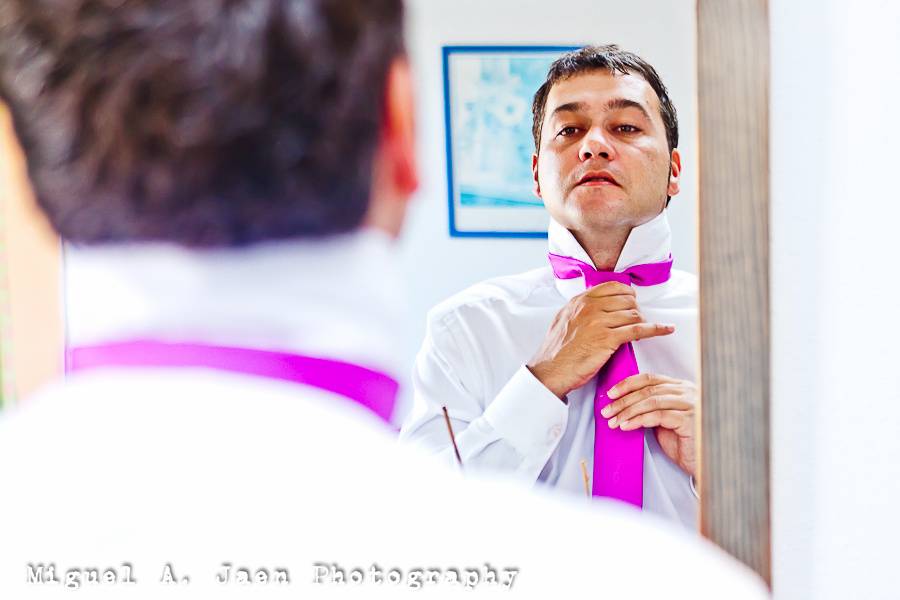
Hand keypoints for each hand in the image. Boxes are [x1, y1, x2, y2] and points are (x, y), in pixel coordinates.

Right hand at [527, 282, 674, 399]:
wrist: (550, 371)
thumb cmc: (556, 351)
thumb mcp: (563, 320)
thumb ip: (579, 309)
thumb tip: (596, 305)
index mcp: (579, 301)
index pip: (613, 286)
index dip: (627, 294)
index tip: (631, 302)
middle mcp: (589, 307)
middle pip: (627, 299)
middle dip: (636, 309)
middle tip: (635, 320)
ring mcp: (599, 322)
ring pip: (634, 314)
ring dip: (643, 321)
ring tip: (643, 330)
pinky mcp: (607, 339)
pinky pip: (638, 330)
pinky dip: (656, 329)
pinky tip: (665, 329)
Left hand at [601, 373, 696, 476]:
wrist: (701, 463)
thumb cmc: (683, 443)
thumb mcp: (663, 420)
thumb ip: (650, 407)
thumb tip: (622, 403)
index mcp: (680, 388)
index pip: (650, 378)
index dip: (627, 384)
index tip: (610, 393)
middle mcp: (687, 392)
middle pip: (647, 390)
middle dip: (623, 400)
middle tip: (607, 410)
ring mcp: (690, 404)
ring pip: (651, 402)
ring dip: (628, 412)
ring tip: (614, 421)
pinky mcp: (689, 420)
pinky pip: (657, 416)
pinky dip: (638, 420)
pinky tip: (627, 426)